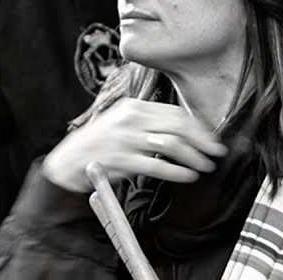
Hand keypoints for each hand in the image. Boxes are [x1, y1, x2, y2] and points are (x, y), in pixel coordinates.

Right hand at [41, 98, 228, 192]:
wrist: (66, 161)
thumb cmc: (99, 144)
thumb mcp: (123, 123)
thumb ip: (150, 123)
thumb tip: (187, 130)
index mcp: (134, 107)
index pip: (176, 113)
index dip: (199, 127)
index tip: (212, 138)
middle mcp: (130, 119)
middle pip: (178, 127)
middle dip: (202, 141)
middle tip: (216, 153)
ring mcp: (124, 139)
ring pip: (171, 145)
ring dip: (194, 157)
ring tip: (205, 166)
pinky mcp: (120, 160)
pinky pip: (156, 166)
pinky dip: (177, 171)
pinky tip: (188, 176)